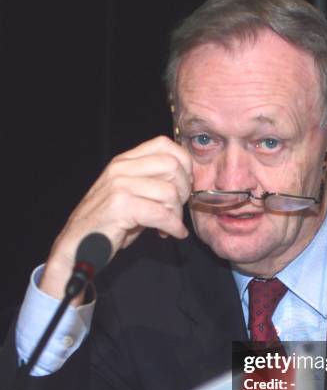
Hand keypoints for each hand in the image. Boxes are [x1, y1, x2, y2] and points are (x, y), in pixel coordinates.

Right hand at [40, 135, 192, 301]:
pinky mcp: (120, 206)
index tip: (185, 185)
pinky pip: (161, 214)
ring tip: (170, 225)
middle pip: (172, 166)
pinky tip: (171, 234)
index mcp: (124, 162)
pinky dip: (173, 227)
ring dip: (177, 213)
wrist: (77, 244)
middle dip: (184, 191)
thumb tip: (186, 183)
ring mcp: (119, 186)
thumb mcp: (128, 195)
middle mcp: (121, 169)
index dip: (184, 164)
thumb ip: (152, 183)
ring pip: (169, 192)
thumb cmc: (106, 223)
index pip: (165, 145)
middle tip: (178, 208)